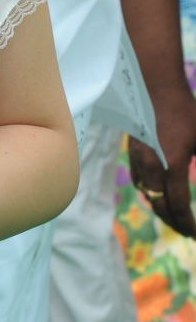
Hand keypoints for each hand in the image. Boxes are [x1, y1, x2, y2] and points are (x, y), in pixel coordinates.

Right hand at [130, 90, 195, 238]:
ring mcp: (138, 159)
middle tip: (185, 230)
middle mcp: (151, 166)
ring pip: (146, 193)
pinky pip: (139, 180)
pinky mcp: (132, 152)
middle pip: (159, 205)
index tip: (194, 234)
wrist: (154, 86)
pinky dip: (149, 191)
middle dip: (173, 221)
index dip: (186, 223)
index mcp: (172, 165)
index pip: (178, 204)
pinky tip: (157, 190)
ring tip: (173, 214)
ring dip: (160, 207)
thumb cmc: (184, 110)